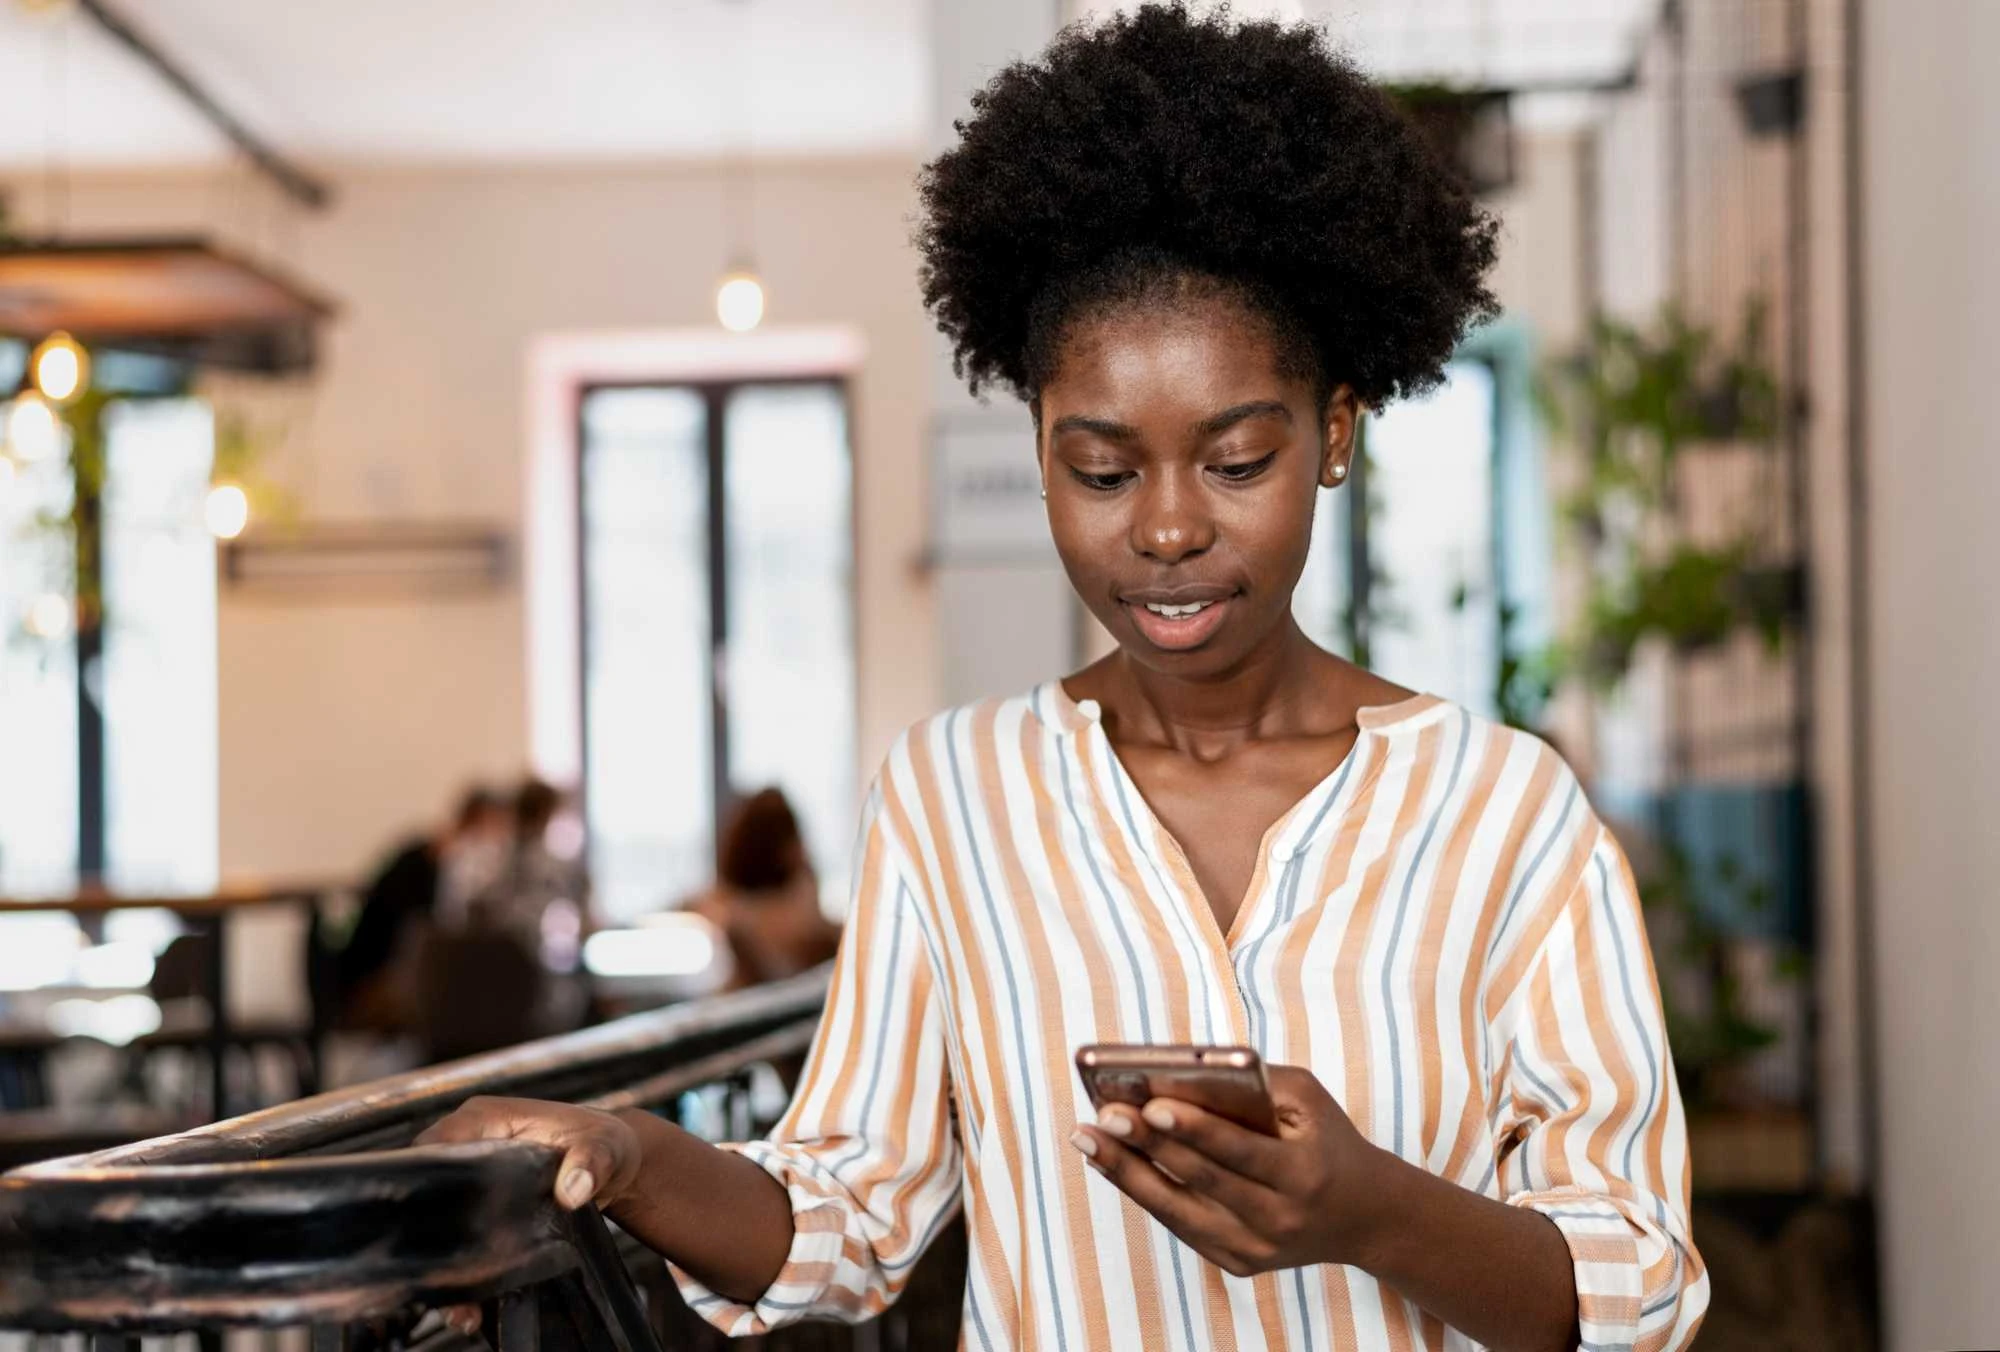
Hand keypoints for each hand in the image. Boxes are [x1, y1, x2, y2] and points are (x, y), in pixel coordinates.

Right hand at [415, 1096, 644, 1335]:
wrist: (618, 1165)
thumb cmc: (606, 1143)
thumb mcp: (603, 1148)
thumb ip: (590, 1163)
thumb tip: (573, 1190)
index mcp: (483, 1118)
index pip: (430, 1147)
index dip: (420, 1185)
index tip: (427, 1228)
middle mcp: (467, 1145)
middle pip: (426, 1191)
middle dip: (428, 1238)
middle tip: (445, 1281)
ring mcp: (472, 1177)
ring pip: (439, 1221)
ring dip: (445, 1264)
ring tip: (459, 1306)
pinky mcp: (481, 1205)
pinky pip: (460, 1236)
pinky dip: (464, 1271)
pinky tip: (472, 1306)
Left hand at [1069, 1064, 1390, 1277]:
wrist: (1364, 1216)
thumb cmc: (1327, 1140)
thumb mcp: (1307, 1101)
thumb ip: (1252, 1083)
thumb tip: (1180, 1070)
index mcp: (1303, 1174)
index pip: (1239, 1151)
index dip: (1194, 1128)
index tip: (1150, 1104)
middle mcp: (1279, 1219)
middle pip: (1201, 1181)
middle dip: (1147, 1145)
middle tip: (1103, 1114)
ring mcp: (1255, 1249)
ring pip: (1178, 1210)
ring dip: (1126, 1172)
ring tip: (1087, 1138)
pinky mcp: (1236, 1263)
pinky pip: (1180, 1224)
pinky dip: (1143, 1191)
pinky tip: (1111, 1161)